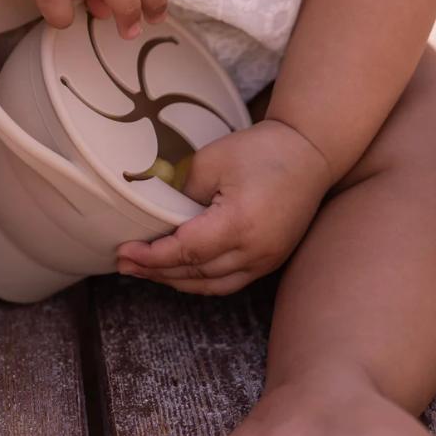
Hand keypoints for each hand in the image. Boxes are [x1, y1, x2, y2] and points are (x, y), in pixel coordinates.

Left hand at [116, 120, 332, 294]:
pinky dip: (200, 282)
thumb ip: (181, 194)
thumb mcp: (210, 162)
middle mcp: (255, 250)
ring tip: (145, 271)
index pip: (185, 252)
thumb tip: (154, 219)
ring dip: (175, 281)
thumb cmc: (261, 150)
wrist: (310, 153)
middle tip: (124, 264)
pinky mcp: (271, 261)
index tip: (124, 252)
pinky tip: (178, 273)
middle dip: (156, 271)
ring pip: (211, 285)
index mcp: (239, 224)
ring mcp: (267, 260)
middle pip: (195, 273)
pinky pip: (229, 282)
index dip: (151, 257)